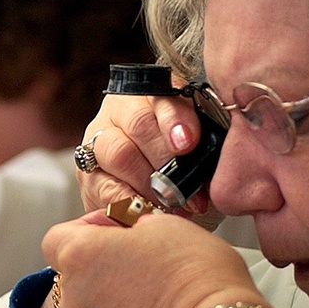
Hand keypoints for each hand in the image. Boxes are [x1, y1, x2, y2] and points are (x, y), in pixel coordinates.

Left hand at [41, 210, 259, 307]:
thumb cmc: (195, 277)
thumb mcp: (167, 225)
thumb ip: (136, 225)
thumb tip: (135, 232)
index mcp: (80, 256)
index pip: (57, 237)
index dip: (85, 228)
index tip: (112, 228)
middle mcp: (75, 296)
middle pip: (74, 271)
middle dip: (102, 261)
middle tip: (139, 255)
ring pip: (91, 303)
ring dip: (113, 292)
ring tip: (153, 287)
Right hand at [78, 92, 223, 229]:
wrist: (149, 186)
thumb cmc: (179, 162)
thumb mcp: (197, 144)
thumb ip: (206, 142)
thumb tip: (221, 163)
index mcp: (152, 95)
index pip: (163, 97)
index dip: (175, 120)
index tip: (188, 144)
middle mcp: (120, 111)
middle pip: (138, 125)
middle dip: (166, 160)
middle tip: (186, 188)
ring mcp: (98, 141)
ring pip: (119, 155)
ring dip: (149, 184)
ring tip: (172, 204)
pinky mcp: (88, 174)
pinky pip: (105, 188)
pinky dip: (130, 203)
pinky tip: (149, 212)